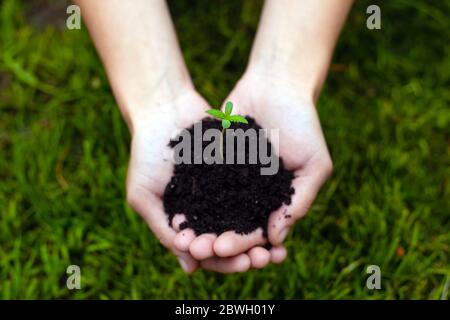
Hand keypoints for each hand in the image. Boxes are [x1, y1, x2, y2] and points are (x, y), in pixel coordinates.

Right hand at [126, 88, 278, 273]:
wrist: (163, 110)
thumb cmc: (146, 154)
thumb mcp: (144, 196)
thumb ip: (163, 230)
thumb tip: (191, 268)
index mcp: (184, 220)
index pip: (207, 250)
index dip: (225, 261)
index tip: (243, 264)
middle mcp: (205, 208)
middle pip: (231, 239)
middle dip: (248, 251)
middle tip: (265, 259)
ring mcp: (222, 189)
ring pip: (245, 219)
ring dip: (260, 235)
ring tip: (277, 246)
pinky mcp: (236, 170)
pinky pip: (253, 191)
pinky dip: (266, 204)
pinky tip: (279, 213)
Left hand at [204, 71, 332, 256]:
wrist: (276, 85)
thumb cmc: (303, 124)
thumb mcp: (313, 164)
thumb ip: (299, 201)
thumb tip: (277, 240)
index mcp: (274, 201)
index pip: (260, 232)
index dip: (247, 246)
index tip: (233, 254)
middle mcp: (250, 195)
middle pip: (231, 226)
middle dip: (218, 241)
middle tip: (202, 250)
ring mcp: (230, 179)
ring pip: (212, 211)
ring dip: (200, 228)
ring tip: (186, 241)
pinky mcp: (213, 163)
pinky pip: (199, 185)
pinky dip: (189, 201)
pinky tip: (177, 214)